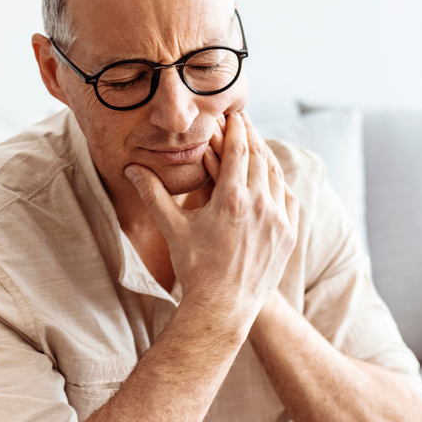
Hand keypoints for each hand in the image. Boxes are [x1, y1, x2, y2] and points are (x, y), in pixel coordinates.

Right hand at [124, 112, 298, 332]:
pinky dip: (279, 183)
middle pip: (260, 157)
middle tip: (244, 121)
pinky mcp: (289, 234)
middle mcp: (262, 205)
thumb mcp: (173, 229)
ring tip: (256, 145)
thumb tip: (132, 169)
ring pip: (276, 176)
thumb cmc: (195, 269)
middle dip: (251, 137)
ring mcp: (279, 220)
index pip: (239, 150)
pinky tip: (271, 178)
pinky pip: (288, 198)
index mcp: (233, 199)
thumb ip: (154, 194)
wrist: (224, 307)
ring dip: (266, 157)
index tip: (234, 114)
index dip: (236, 129)